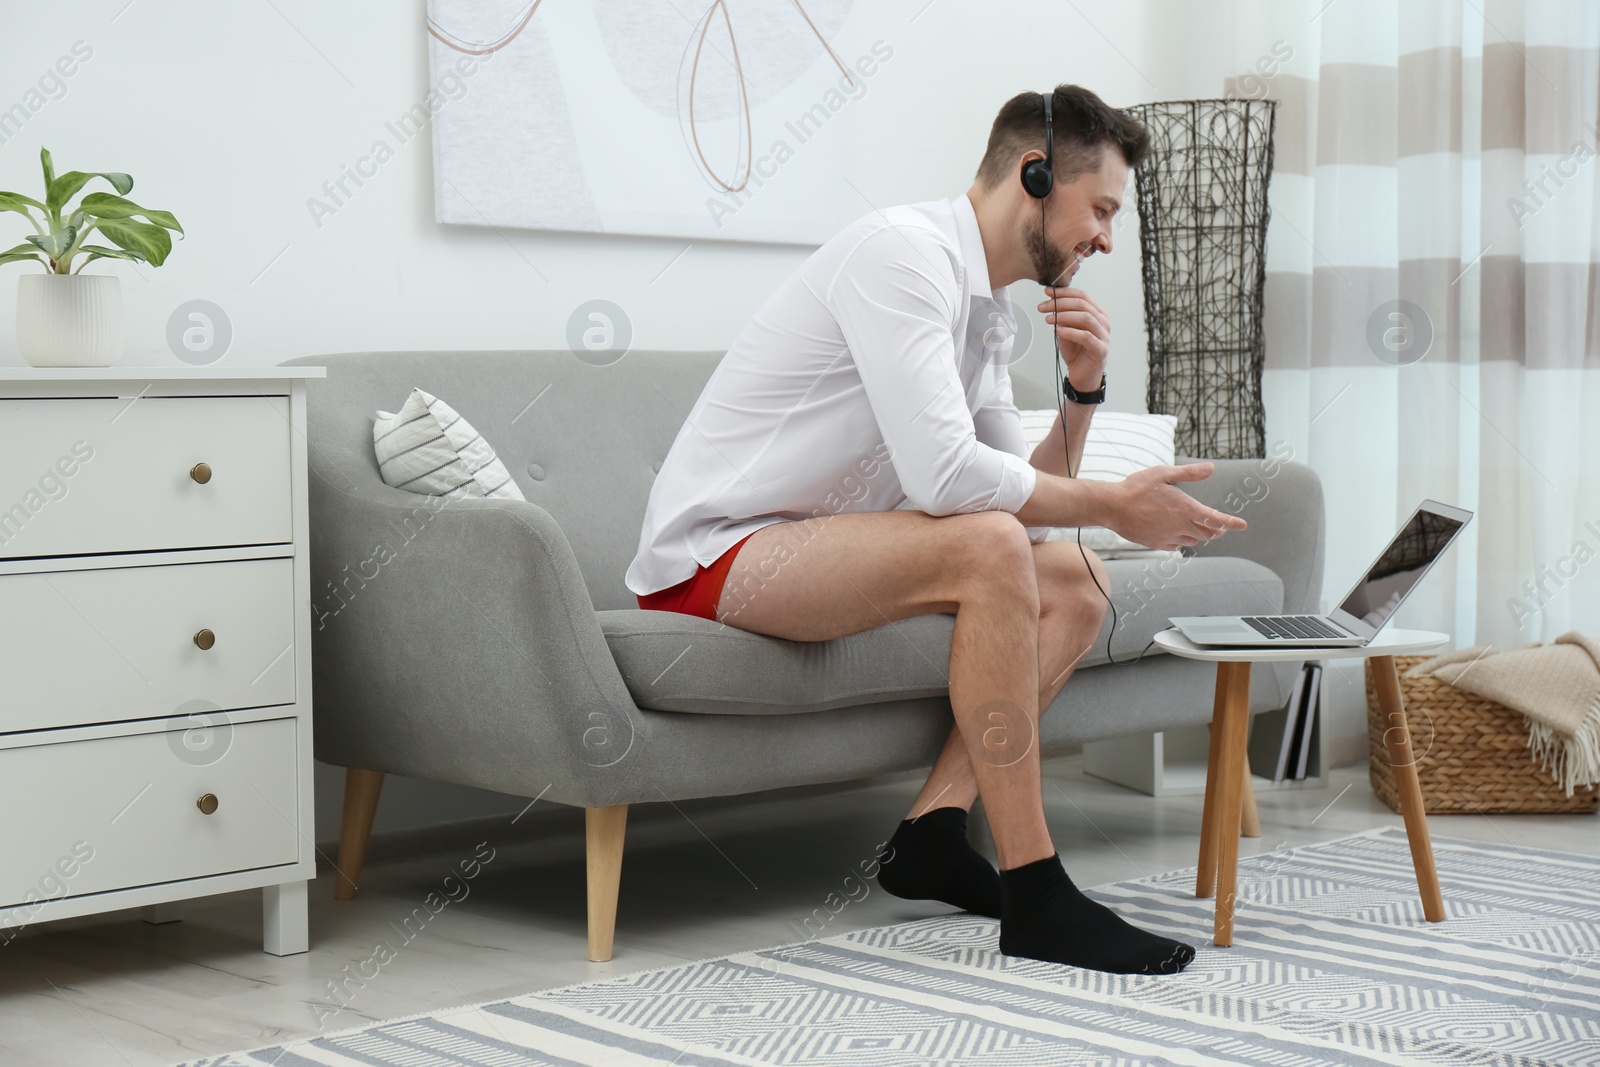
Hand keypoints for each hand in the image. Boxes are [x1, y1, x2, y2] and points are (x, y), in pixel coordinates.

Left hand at [1038, 286, 1108, 388]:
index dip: (1064, 292)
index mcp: (1097, 314)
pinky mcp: (1101, 349)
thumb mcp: (1066, 329)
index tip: (1048, 292)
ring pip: (1085, 318)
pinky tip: (1058, 331)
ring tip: (1048, 319)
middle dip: (1060, 303)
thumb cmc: (1076, 352)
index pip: (1082, 296)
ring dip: (1064, 316)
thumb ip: (1062, 315)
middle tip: (1043, 307)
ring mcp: (1104, 336)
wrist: (1081, 375)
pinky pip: (1086, 336)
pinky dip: (1070, 332)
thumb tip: (1051, 298)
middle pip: (1082, 305)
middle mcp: (1103, 322)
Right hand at [1105, 463, 1247, 549]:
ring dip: (1200, 535)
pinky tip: (1178, 534)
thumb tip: (1211, 468)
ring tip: (1199, 528)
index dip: (1232, 523)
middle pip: (1208, 534)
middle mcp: (1180, 526)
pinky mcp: (1157, 544)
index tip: (1242, 524)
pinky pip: (1176, 546)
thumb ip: (1189, 472)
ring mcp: (1169, 537)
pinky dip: (1182, 541)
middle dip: (1217, 530)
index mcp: (1186, 508)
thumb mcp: (1163, 473)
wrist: (1112, 507)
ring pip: (1193, 541)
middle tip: (1221, 526)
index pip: (1216, 519)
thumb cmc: (1137, 487)